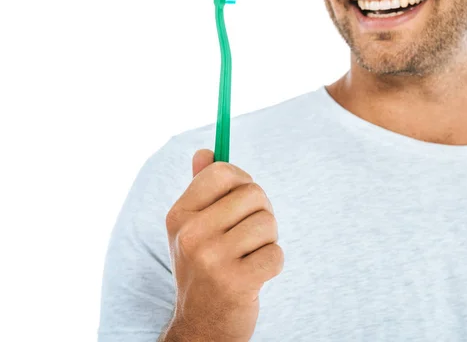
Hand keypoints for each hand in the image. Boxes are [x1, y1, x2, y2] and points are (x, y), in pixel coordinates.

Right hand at [162, 149, 283, 341]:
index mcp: (180, 215)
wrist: (201, 325)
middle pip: (253, 193)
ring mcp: (212, 260)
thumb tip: (204, 151)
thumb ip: (200, 189)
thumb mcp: (192, 229)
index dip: (242, 182)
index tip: (241, 200)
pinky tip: (255, 275)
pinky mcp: (236, 282)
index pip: (222, 172)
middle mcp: (191, 235)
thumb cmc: (204, 267)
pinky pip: (276, 254)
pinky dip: (273, 264)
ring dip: (268, 240)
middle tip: (249, 235)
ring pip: (268, 223)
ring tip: (250, 256)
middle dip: (261, 212)